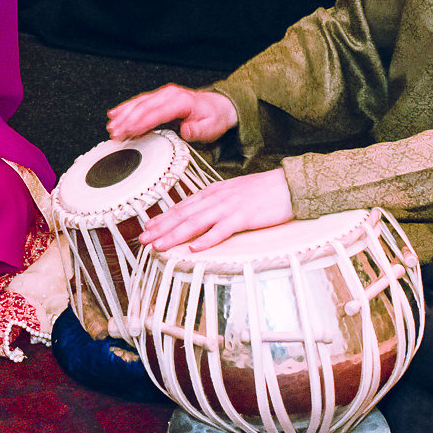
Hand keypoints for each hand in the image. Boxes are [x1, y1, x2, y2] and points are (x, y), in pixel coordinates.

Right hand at [107, 84, 236, 141]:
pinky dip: (125, 108)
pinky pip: (139, 102)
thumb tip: (186, 131)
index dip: (140, 122)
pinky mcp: (158, 98)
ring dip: (123, 115)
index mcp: (181, 101)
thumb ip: (198, 130)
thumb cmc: (213, 118)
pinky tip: (114, 114)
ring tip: (111, 127)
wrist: (218, 106)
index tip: (128, 131)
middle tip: (114, 133)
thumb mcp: (211, 128)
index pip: (156, 112)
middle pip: (143, 107)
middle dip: (126, 120)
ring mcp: (163, 95)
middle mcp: (169, 95)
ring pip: (138, 103)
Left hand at [138, 167, 293, 252]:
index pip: (182, 206)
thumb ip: (216, 202)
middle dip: (161, 227)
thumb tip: (200, 214)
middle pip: (183, 214)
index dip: (163, 217)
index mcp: (213, 192)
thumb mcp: (233, 192)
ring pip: (195, 223)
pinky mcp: (243, 217)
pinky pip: (221, 230)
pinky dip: (207, 239)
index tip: (148, 227)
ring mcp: (229, 207)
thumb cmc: (263, 191)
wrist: (288, 185)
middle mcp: (216, 198)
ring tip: (159, 245)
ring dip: (174, 235)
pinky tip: (194, 247)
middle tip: (143, 239)